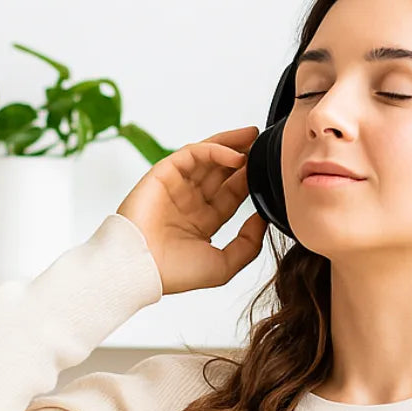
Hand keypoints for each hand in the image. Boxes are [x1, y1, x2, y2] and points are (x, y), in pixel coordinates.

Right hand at [116, 124, 266, 295]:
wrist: (142, 269)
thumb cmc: (176, 273)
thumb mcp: (224, 264)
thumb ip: (248, 244)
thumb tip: (263, 218)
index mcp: (202, 222)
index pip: (231, 195)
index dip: (249, 181)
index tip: (270, 172)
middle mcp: (189, 202)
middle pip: (221, 172)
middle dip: (243, 157)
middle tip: (264, 145)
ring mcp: (176, 186)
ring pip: (207, 157)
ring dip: (231, 145)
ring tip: (253, 136)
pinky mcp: (163, 173)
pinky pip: (192, 154)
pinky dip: (215, 150)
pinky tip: (236, 155)